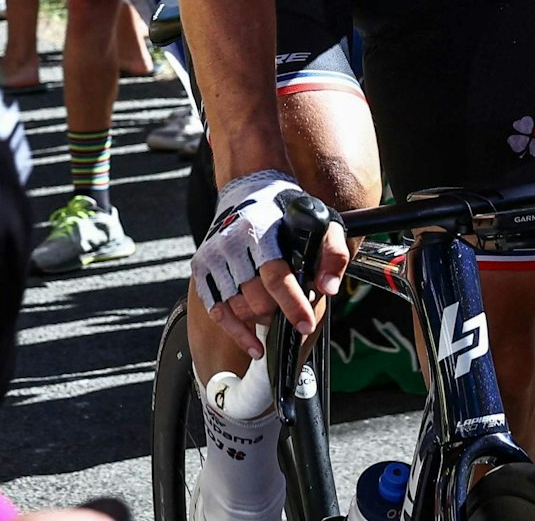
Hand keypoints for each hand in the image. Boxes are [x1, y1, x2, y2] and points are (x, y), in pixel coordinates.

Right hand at [192, 170, 348, 359]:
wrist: (249, 190)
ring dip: (258, 322)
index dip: (292, 305)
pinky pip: (216, 310)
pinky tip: (252, 343)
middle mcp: (232, 244)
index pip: (276, 277)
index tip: (305, 325)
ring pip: (236, 307)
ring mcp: (213, 257)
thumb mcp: (319, 222)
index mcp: (261, 231)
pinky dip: (235, 331)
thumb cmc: (286, 211)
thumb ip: (332, 253)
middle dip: (278, 313)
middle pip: (256, 298)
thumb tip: (329, 288)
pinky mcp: (202, 267)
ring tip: (275, 320)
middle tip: (294, 314)